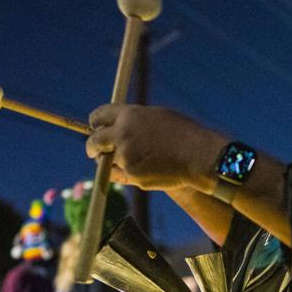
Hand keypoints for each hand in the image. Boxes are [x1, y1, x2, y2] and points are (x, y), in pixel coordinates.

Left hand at [87, 104, 226, 192]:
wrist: (198, 155)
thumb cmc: (184, 134)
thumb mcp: (158, 117)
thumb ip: (135, 121)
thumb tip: (121, 127)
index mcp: (129, 115)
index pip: (99, 115)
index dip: (95, 122)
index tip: (95, 127)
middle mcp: (123, 135)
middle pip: (95, 141)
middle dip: (92, 146)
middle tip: (93, 149)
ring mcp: (126, 157)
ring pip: (107, 162)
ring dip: (111, 161)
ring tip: (126, 160)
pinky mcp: (132, 176)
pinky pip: (121, 176)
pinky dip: (125, 173)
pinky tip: (136, 170)